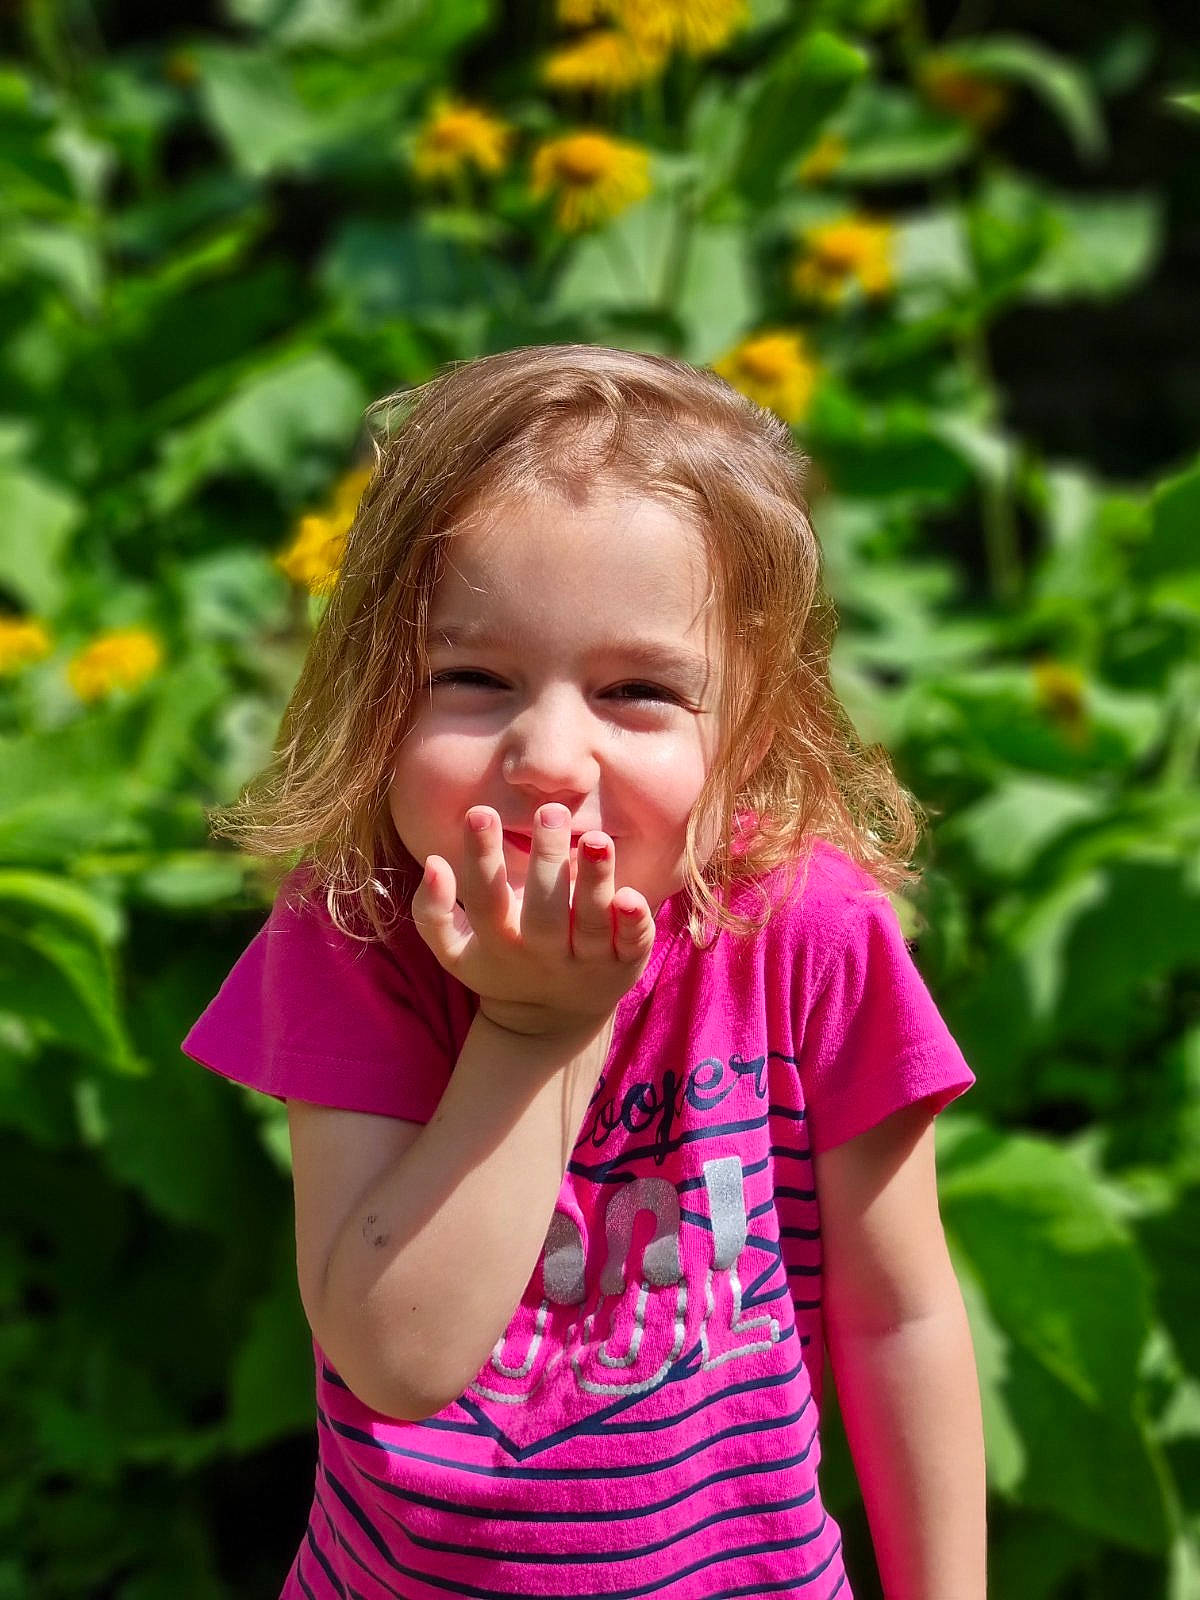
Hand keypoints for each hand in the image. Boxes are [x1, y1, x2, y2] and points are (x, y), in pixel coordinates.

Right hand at [410, 803, 656, 1037]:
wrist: (550, 1023)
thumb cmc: (500, 964)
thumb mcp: (455, 950)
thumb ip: (433, 910)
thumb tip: (434, 862)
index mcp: (499, 944)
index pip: (486, 899)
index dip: (481, 858)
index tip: (480, 811)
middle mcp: (544, 954)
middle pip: (545, 912)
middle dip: (547, 861)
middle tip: (551, 811)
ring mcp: (588, 962)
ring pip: (593, 924)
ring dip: (595, 882)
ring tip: (596, 840)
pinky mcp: (625, 964)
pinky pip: (633, 944)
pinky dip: (635, 922)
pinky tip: (630, 893)